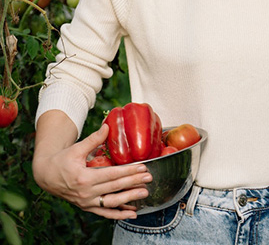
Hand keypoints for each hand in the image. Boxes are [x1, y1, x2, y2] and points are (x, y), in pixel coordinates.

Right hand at [33, 123, 151, 218]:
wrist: (47, 176)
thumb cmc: (62, 160)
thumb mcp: (76, 148)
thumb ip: (93, 139)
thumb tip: (107, 126)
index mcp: (84, 177)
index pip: (112, 175)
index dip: (128, 172)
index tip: (142, 167)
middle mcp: (86, 193)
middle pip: (115, 188)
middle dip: (134, 183)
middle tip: (149, 178)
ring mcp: (87, 202)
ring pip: (112, 203)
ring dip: (129, 199)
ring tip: (144, 193)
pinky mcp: (87, 207)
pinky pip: (105, 213)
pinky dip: (118, 214)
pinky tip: (131, 213)